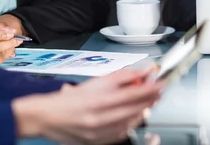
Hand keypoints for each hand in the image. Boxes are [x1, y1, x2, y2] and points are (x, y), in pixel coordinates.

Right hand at [12, 68, 163, 143]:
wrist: (48, 117)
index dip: (150, 88)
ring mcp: (100, 132)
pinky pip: (121, 134)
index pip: (132, 93)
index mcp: (98, 99)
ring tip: (148, 103)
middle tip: (159, 91)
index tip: (161, 83)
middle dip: (150, 99)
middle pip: (134, 108)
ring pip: (131, 123)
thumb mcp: (93, 82)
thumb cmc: (69, 99)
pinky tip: (133, 117)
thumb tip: (140, 72)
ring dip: (142, 112)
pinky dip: (130, 125)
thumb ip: (119, 77)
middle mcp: (100, 117)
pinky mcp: (99, 142)